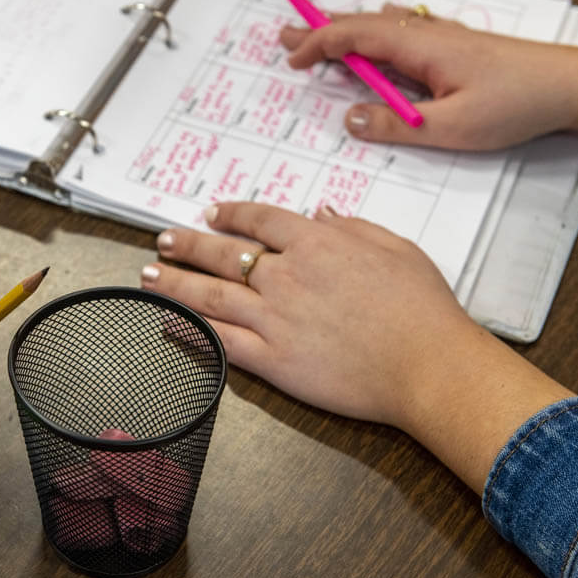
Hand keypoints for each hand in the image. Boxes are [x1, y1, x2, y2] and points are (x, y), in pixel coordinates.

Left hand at [140, 202, 572, 492]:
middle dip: (187, 244)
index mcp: (317, 244)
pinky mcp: (272, 361)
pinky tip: (167, 322)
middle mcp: (286, 276)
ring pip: (210, 296)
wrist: (428, 366)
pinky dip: (190, 331)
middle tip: (163, 239)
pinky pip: (221, 343)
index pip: (261, 220)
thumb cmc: (422, 308)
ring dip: (174, 283)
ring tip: (148, 274)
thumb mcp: (395, 248)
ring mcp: (274, 319)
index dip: (231, 213)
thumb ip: (353, 228)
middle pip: (223, 254)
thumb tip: (321, 214)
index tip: (212, 212)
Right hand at [279, 5, 577, 149]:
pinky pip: (402, 30)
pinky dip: (375, 30)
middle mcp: (426, 35)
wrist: (566, 85)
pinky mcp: (452, 45)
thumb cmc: (514, 104)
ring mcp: (439, 36)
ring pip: (380, 26)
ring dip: (345, 29)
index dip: (320, 46)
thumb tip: (350, 119)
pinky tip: (377, 29)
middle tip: (286, 36)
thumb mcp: (450, 128)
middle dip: (321, 30)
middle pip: (362, 25)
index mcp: (420, 49)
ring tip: (318, 31)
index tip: (294, 61)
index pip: (356, 38)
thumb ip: (396, 125)